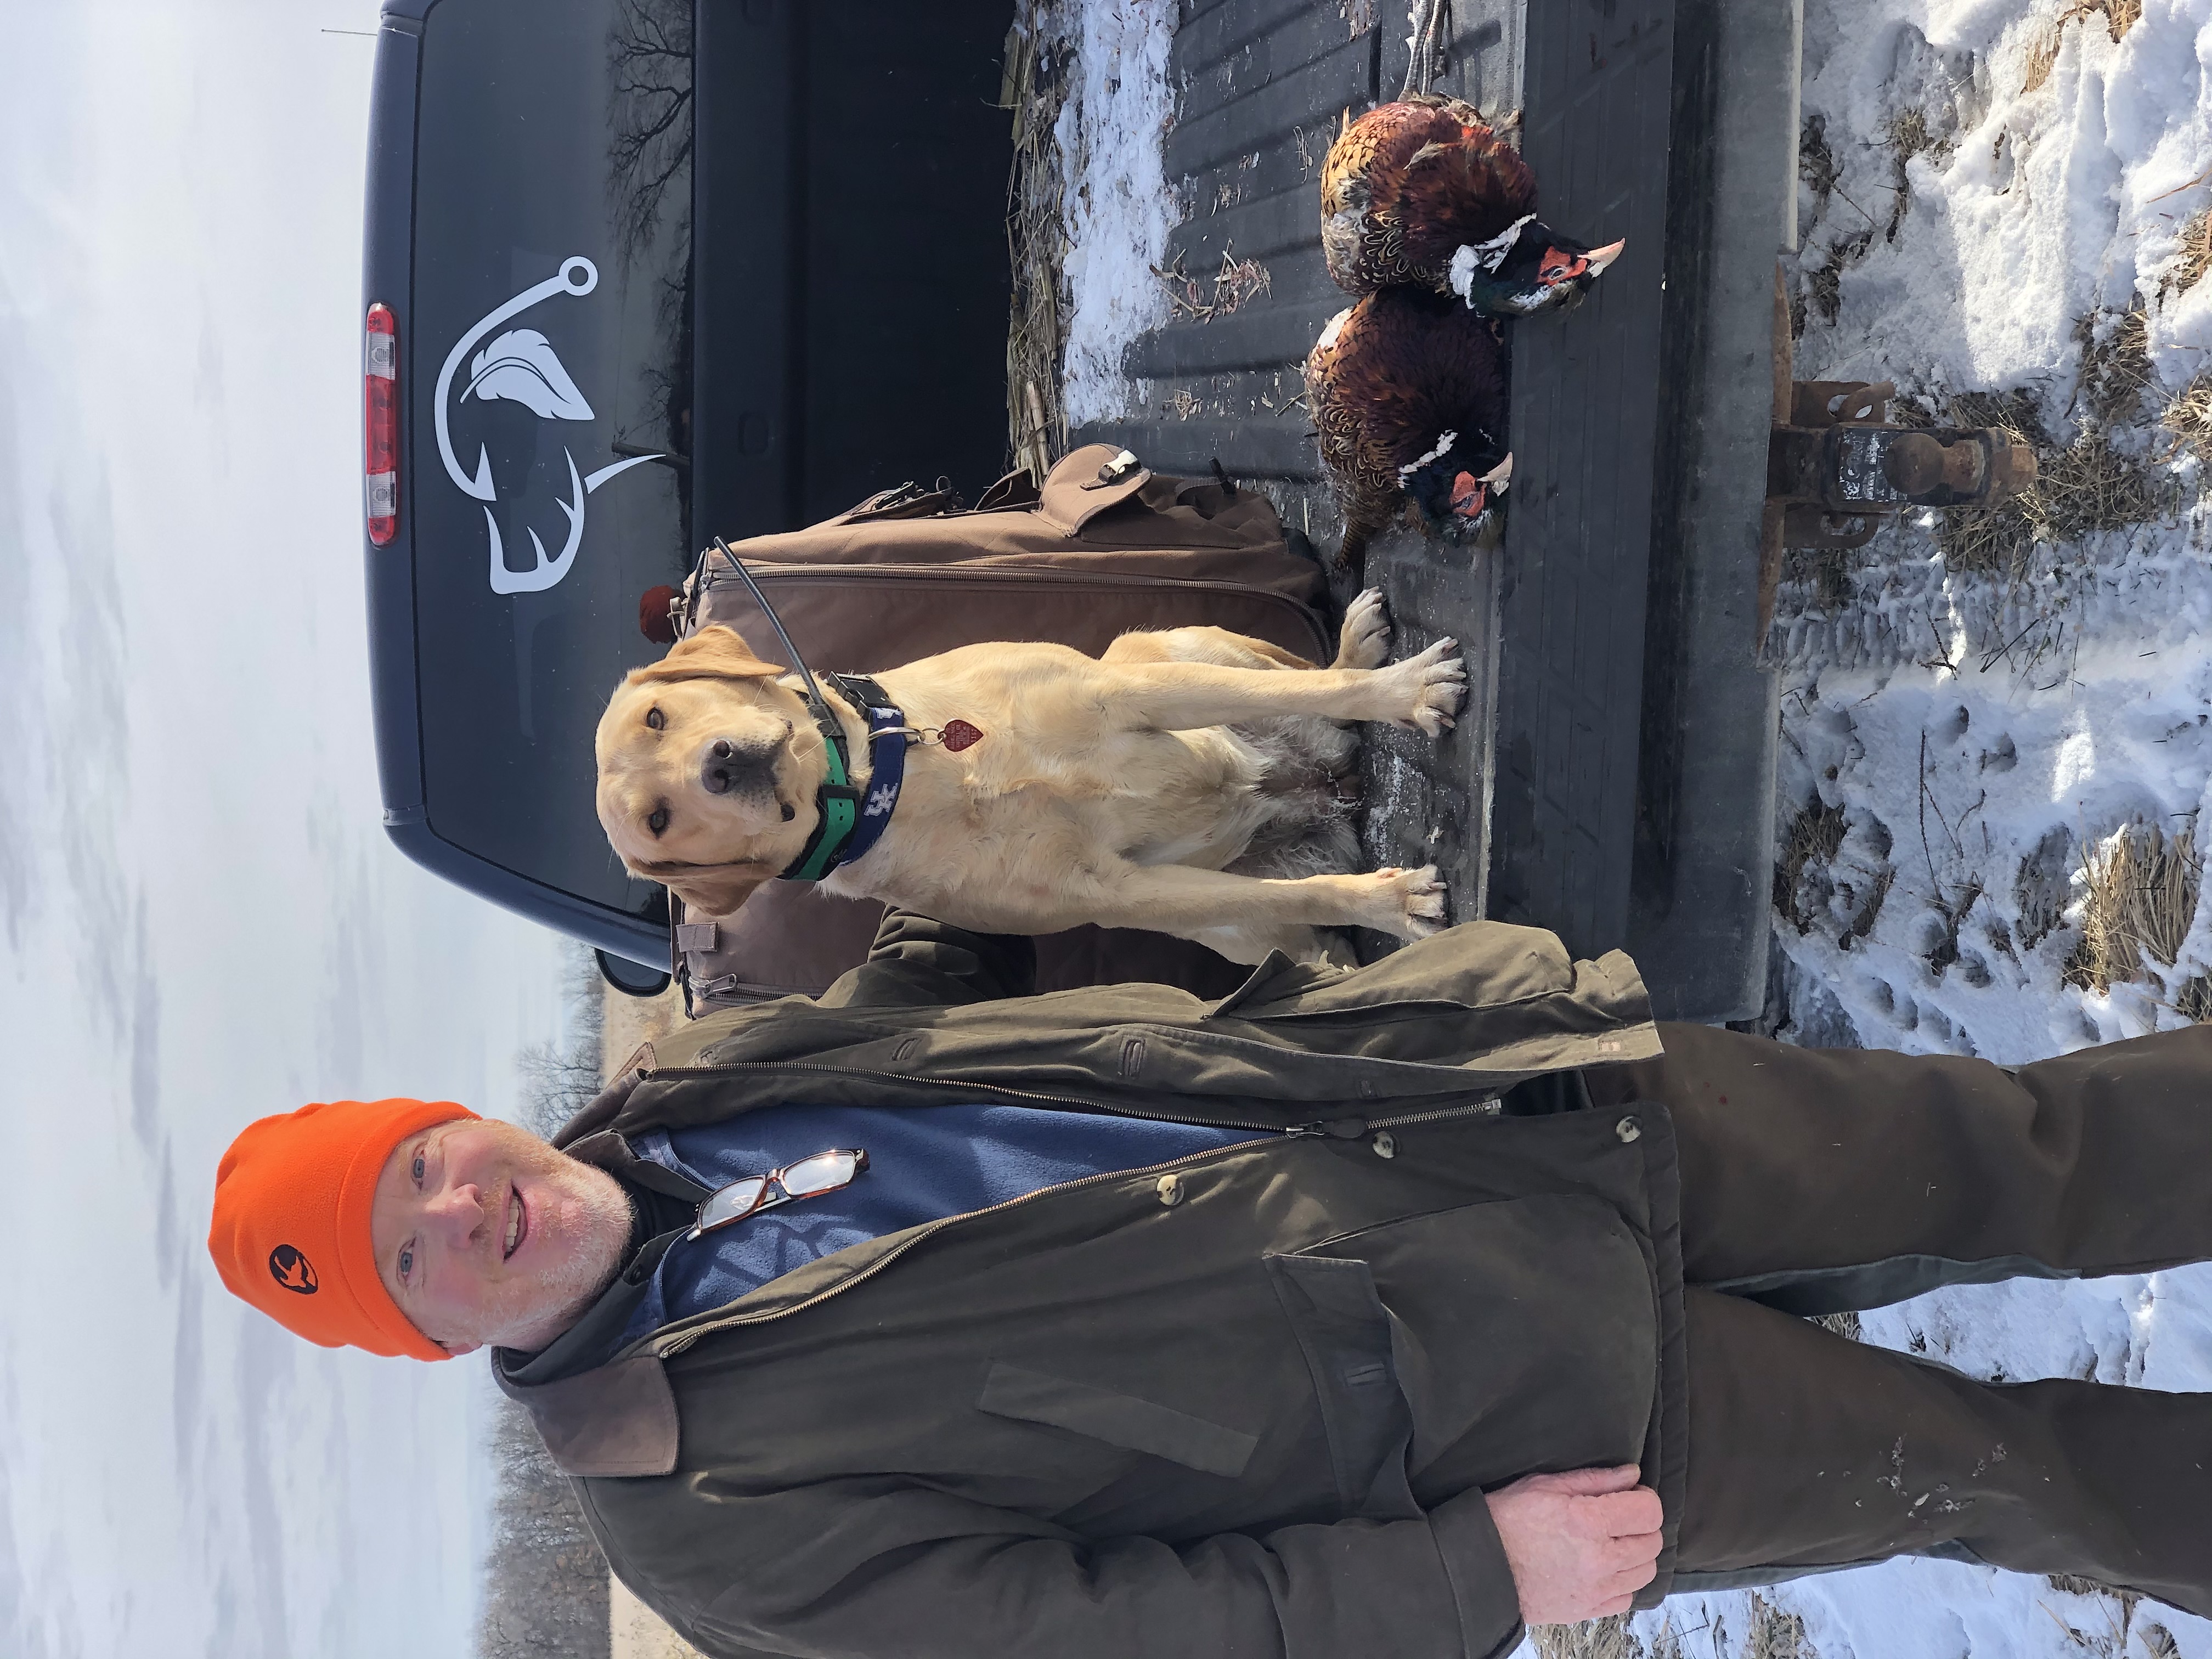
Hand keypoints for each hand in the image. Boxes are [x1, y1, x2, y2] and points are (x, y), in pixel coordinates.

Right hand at [1483, 1463, 1663, 1624]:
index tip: (1631, 1496)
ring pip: (1645, 1572)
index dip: (1645, 1498)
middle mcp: (1599, 1559)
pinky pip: (1627, 1598)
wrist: (1482, 1565)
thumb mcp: (1545, 1485)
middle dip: (1642, 1525)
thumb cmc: (1508, 1518)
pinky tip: (1604, 1569)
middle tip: (1620, 1518)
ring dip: (1636, 1555)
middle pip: (1652, 1543)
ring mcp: (1596, 1589)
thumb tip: (1632, 1474)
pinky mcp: (1588, 1610)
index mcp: (1588, 1521)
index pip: (1649, 1512)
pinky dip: (1622, 1583)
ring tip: (1614, 1544)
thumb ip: (1594, 1479)